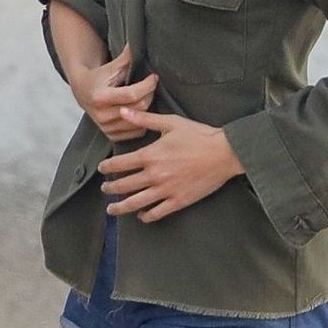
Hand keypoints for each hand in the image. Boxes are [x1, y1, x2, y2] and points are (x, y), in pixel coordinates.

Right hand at [71, 45, 158, 143]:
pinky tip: (142, 110)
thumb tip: (138, 43)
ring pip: (140, 122)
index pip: (132, 94)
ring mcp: (106, 128)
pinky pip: (137, 133)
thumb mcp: (111, 66)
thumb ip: (127, 57)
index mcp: (99, 97)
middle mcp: (101, 115)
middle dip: (150, 95)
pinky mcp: (111, 135)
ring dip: (148, 108)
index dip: (148, 85)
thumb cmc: (100, 76)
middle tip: (152, 85)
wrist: (83, 91)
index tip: (154, 76)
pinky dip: (142, 122)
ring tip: (147, 96)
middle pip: (139, 108)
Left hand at [98, 109, 244, 221]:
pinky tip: (141, 215)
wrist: (224, 153)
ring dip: (121, 207)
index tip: (103, 169)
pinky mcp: (178, 201)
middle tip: (105, 190)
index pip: (120, 164)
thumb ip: (145, 119)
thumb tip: (123, 112)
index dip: (107, 168)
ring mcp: (166, 190)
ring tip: (112, 210)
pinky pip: (157, 213)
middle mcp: (154, 175)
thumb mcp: (171, 123)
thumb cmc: (199, 136)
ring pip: (136, 203)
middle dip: (110, 188)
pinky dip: (146, 216)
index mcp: (150, 155)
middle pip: (124, 185)